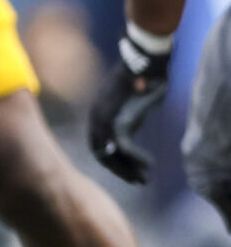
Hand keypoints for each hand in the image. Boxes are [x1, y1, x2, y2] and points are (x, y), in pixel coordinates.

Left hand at [88, 35, 170, 184]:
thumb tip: (125, 140)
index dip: (110, 161)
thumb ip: (125, 120)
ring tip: (144, 179)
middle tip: (136, 182)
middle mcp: (96, 118)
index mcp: (96, 114)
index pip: (96, 145)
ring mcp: (104, 119)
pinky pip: (125, 148)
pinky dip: (137, 159)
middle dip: (118, 169)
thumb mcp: (128, 104)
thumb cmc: (140, 81)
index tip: (126, 172)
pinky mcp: (118, 119)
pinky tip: (150, 166)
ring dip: (128, 169)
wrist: (143, 64)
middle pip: (100, 153)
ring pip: (111, 154)